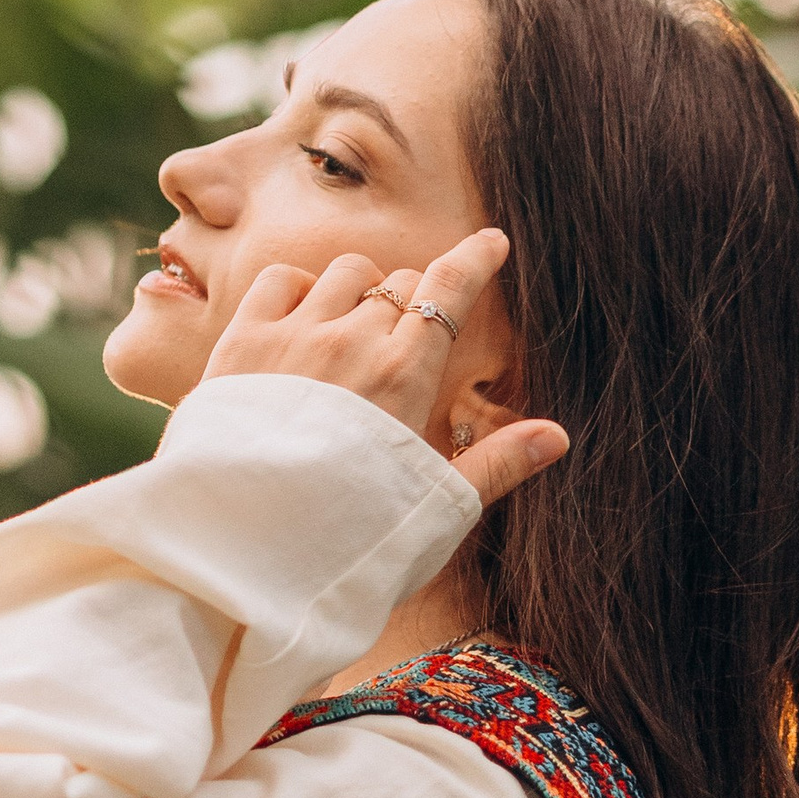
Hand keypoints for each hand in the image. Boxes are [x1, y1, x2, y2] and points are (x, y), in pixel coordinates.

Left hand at [199, 233, 566, 515]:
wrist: (244, 554)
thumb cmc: (345, 539)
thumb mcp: (432, 506)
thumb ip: (495, 463)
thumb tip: (557, 436)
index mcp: (404, 374)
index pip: (450, 289)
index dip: (475, 260)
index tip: (492, 243)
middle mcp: (351, 341)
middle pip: (399, 285)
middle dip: (412, 300)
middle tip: (406, 339)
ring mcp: (293, 337)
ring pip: (345, 274)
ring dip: (360, 290)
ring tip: (354, 329)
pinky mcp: (240, 344)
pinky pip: (280, 281)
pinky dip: (298, 289)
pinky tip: (301, 319)